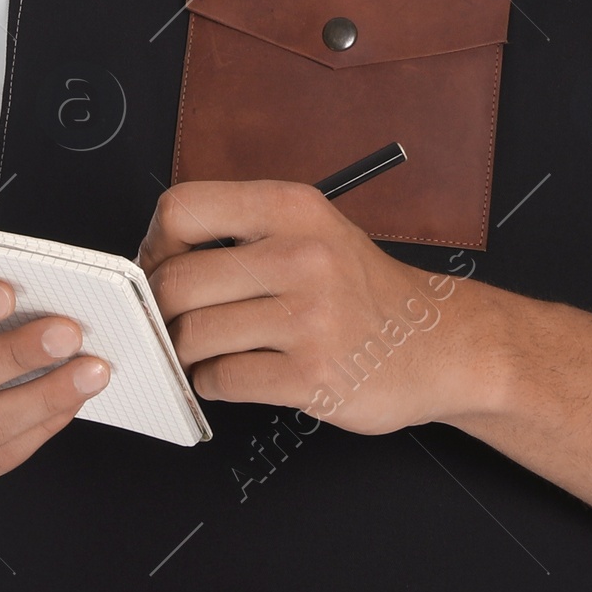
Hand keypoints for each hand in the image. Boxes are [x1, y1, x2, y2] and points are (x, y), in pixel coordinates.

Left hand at [137, 179, 489, 433]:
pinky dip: (214, 384)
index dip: (155, 244)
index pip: (182, 209)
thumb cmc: (362, 289)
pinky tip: (239, 373)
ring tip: (210, 350)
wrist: (438, 343)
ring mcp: (308, 318)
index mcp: (293, 207)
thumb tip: (153, 257)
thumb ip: (243, 231)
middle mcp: (300, 255)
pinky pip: (222, 380)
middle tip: (175, 321)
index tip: (160, 267)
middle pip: (176, 281)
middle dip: (163, 311)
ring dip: (187, 352)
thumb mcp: (313, 229)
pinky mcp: (310, 375)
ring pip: (192, 336)